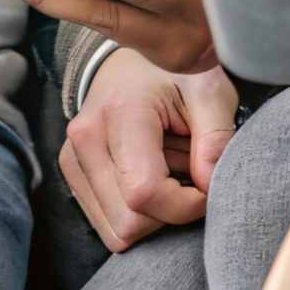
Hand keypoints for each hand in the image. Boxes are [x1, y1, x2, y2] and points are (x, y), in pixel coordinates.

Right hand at [61, 48, 237, 253]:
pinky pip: (108, 221)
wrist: (132, 60)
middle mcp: (86, 141)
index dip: (184, 204)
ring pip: (116, 229)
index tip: (208, 185)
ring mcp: (73, 160)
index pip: (144, 192)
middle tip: (191, 172)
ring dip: (153, 212)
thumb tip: (209, 185)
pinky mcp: (73, 174)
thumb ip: (215, 137)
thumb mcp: (209, 90)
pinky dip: (136, 210)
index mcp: (121, 114)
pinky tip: (152, 174)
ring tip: (170, 169)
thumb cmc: (175, 73)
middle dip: (170, 210)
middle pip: (129, 221)